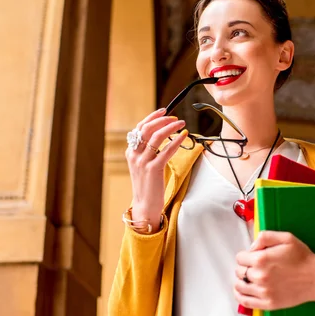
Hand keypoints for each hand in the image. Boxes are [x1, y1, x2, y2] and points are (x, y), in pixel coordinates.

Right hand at [125, 108, 187, 229]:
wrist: (145, 204)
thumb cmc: (148, 184)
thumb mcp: (143, 164)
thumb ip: (147, 150)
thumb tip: (161, 133)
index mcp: (131, 152)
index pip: (139, 127)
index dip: (152, 117)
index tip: (164, 110)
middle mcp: (134, 155)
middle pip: (147, 129)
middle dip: (162, 120)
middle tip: (176, 118)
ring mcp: (142, 162)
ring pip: (156, 137)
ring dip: (170, 127)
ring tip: (181, 124)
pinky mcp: (153, 169)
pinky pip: (166, 151)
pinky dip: (175, 141)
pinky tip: (183, 136)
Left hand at [234, 231, 314, 310]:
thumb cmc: (302, 258)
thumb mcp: (286, 238)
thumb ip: (265, 237)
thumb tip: (251, 247)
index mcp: (262, 259)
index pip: (240, 258)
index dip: (246, 255)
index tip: (252, 257)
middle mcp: (260, 276)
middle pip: (239, 271)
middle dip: (244, 267)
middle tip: (254, 266)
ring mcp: (263, 292)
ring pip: (240, 286)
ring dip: (242, 280)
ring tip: (249, 278)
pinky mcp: (268, 303)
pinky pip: (245, 301)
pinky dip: (240, 296)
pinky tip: (243, 291)